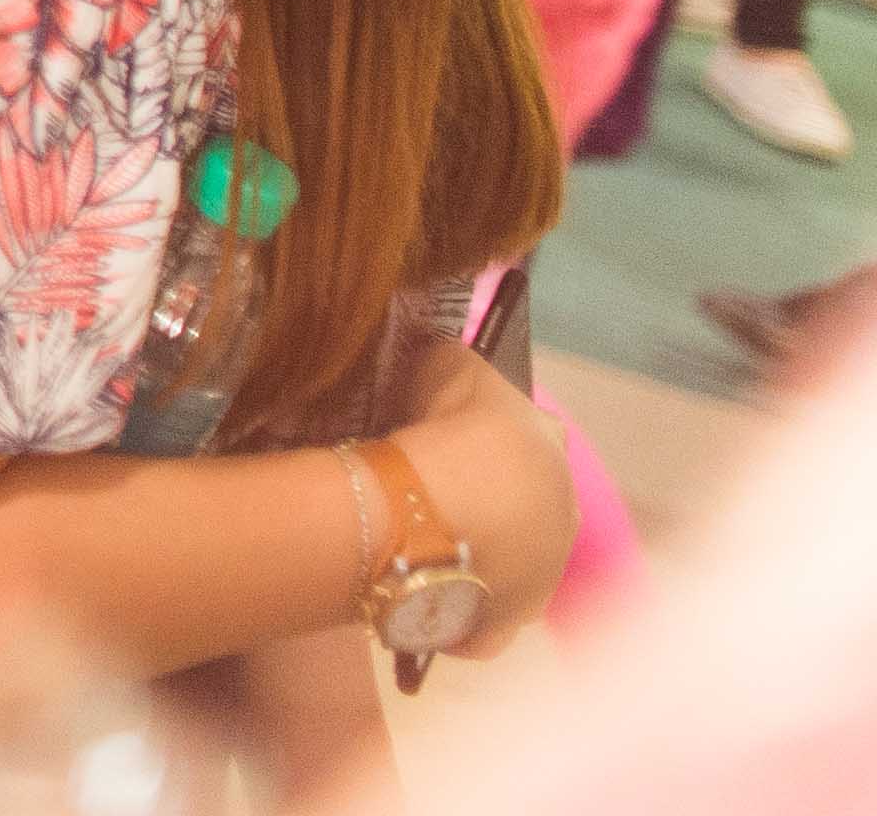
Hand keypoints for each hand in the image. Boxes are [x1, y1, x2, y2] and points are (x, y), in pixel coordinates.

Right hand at [385, 346, 574, 658]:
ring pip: (506, 562)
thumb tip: (443, 354)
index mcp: (556, 458)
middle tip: (432, 486)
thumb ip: (456, 363)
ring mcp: (536, 584)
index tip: (449, 434)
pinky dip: (453, 605)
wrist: (424, 518)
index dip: (489, 434)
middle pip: (525, 505)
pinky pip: (476, 619)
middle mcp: (563, 524)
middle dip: (491, 497)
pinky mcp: (500, 629)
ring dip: (477, 550)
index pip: (532, 438)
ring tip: (421, 537)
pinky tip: (419, 585)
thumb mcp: (448, 367)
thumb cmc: (445, 435)